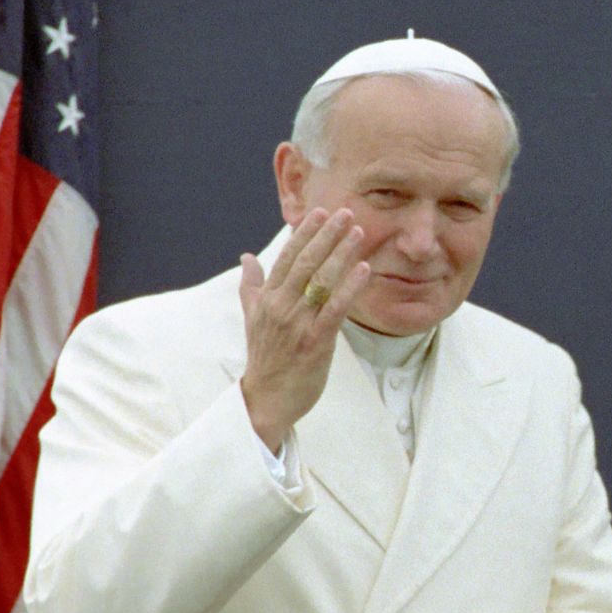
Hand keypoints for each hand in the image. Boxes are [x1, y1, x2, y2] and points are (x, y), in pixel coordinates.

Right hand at [237, 207, 373, 451]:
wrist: (266, 400)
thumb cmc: (264, 358)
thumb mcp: (252, 318)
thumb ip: (251, 286)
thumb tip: (247, 256)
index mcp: (266, 299)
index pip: (286, 257)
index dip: (305, 234)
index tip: (320, 212)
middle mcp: (280, 307)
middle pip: (305, 263)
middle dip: (326, 235)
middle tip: (346, 213)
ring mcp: (297, 324)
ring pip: (321, 281)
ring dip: (341, 254)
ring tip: (358, 233)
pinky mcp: (315, 342)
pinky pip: (335, 309)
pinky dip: (350, 287)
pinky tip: (365, 269)